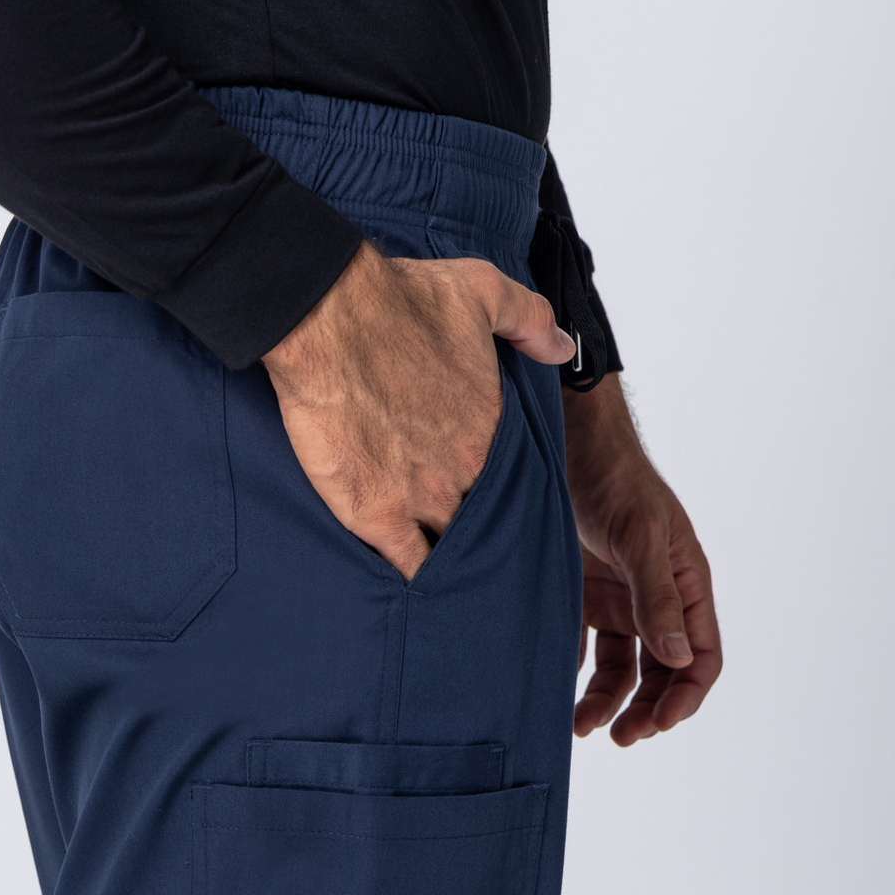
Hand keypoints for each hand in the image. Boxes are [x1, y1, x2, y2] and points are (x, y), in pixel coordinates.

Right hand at [261, 239, 575, 580]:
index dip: (504, 499)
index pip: (511, 483)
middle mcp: (465, 471)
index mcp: (492, 429)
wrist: (330, 317)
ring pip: (452, 551)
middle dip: (485, 542)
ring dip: (454, 569)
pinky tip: (419, 602)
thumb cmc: (398, 299)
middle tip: (487, 566)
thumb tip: (564, 348)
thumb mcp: (483, 292)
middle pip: (485, 523)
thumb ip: (532, 319)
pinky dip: (415, 584)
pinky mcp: (376, 515)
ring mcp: (421, 497)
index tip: (501, 512)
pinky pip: (407, 566)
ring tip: (457, 594)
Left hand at [563, 373, 721, 745]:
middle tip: (620, 738)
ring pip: (623, 669)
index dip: (686, 697)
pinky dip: (576, 676)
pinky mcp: (582, 599)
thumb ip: (656, 596)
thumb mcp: (639, 535)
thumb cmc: (613, 479)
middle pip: (663, 673)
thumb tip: (676, 658)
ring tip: (581, 726)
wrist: (563, 445)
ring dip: (609, 702)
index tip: (658, 725)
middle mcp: (657, 600)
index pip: (702, 657)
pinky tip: (556, 693)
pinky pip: (585, 650)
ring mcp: (619, 601)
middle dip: (646, 710)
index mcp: (687, 584)